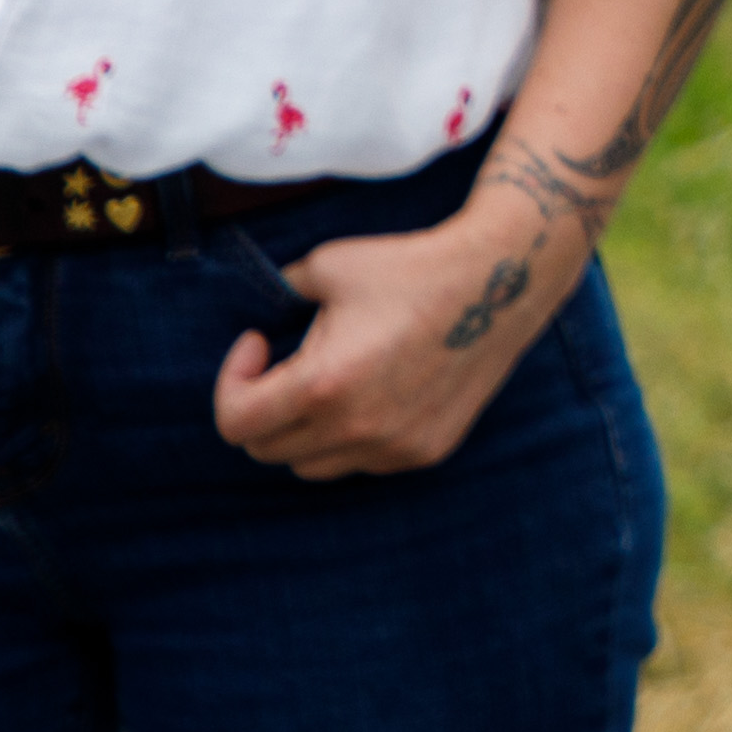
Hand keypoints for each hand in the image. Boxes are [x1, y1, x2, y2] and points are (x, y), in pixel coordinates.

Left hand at [213, 190, 576, 476]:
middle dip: (261, 406)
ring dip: (302, 430)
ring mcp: (392, 447)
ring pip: (310, 466)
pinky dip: (349, 436)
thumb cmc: (409, 267)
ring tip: (326, 380)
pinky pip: (360, 462)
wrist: (500, 280)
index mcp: (322, 385)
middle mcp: (355, 428)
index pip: (236, 424)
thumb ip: (280, 292)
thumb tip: (262, 308)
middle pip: (267, 450)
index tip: (258, 343)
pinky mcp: (423, 452)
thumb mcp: (328, 266)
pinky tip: (369, 390)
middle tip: (283, 362)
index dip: (232, 382)